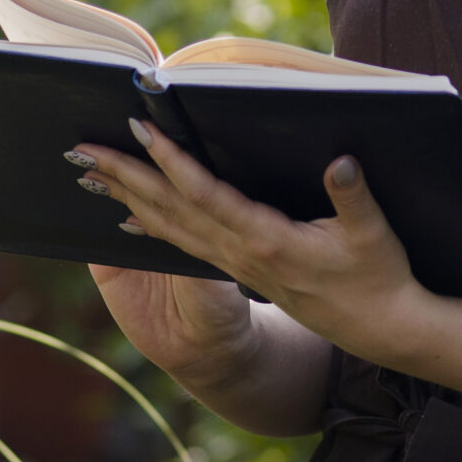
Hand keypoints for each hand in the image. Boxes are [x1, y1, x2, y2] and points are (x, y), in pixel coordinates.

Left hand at [69, 121, 430, 366]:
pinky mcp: (238, 270)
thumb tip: (343, 162)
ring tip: (90, 173)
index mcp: (267, 241)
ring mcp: (235, 265)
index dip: (171, 162)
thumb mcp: (373, 236)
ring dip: (127, 198)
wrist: (379, 330)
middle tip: (82, 149)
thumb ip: (354, 198)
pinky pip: (183, 244)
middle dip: (126, 177)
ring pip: (169, 227)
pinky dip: (151, 226)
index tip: (141, 131)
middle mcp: (240, 254)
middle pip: (171, 210)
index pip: (206, 195)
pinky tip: (126, 216)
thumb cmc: (378, 278)